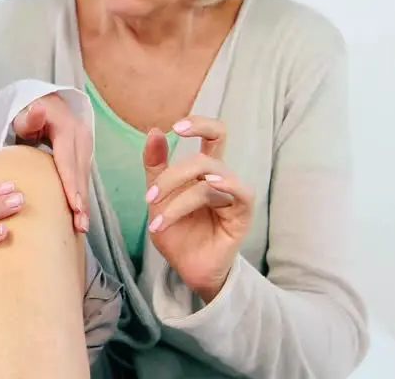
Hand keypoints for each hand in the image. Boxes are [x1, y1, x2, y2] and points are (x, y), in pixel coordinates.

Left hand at [12, 93, 91, 233]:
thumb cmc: (27, 112)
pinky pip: (83, 176)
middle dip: (82, 200)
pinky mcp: (84, 153)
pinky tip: (80, 213)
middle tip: (80, 225)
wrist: (43, 102)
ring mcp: (85, 145)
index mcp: (67, 128)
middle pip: (80, 173)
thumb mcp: (24, 115)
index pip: (68, 161)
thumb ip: (29, 117)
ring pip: (85, 177)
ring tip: (82, 225)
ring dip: (85, 202)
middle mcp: (81, 137)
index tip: (75, 207)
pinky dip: (82, 194)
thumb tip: (38, 109)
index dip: (71, 185)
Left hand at [143, 117, 252, 302]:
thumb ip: (156, 165)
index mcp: (203, 171)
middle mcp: (221, 178)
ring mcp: (234, 194)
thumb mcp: (158, 197)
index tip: (175, 127)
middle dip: (174, 172)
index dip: (199, 124)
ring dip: (178, 198)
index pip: (212, 135)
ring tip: (158, 222)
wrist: (188, 270)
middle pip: (213, 148)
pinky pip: (240, 191)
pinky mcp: (243, 213)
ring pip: (210, 176)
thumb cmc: (177, 233)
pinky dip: (223, 185)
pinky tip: (209, 187)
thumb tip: (154, 130)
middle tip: (151, 194)